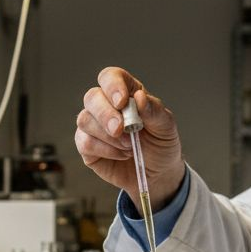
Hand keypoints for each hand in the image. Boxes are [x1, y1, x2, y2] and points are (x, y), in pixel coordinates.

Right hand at [74, 67, 184, 209]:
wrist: (158, 174)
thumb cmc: (161, 145)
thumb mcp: (166, 127)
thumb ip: (154, 111)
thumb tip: (139, 98)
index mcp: (126, 93)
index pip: (110, 77)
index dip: (112, 85)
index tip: (122, 101)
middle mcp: (106, 105)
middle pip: (92, 97)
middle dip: (105, 114)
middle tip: (121, 130)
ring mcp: (94, 126)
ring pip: (84, 120)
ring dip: (108, 136)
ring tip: (130, 147)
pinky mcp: (87, 146)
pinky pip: (85, 143)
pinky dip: (106, 150)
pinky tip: (121, 154)